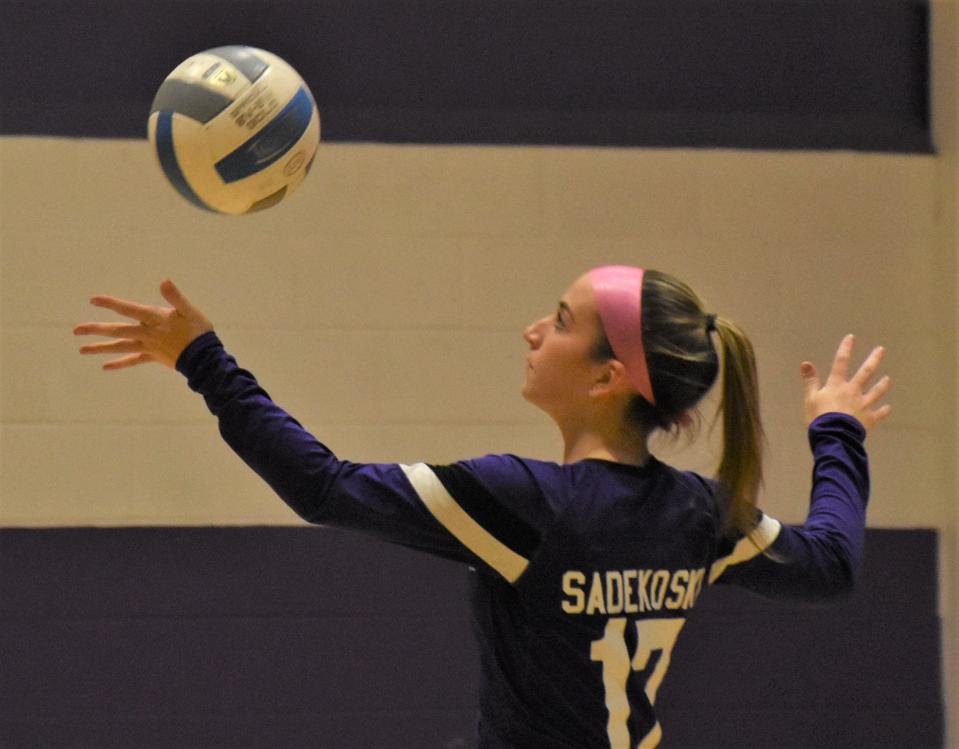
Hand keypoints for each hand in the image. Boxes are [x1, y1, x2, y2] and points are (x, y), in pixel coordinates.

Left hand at [74, 279, 212, 369]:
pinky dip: (119, 364)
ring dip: (101, 348)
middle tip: (76, 330)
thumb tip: (164, 281)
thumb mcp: (190, 311)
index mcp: (155, 319)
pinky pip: (133, 360)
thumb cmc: (199, 333)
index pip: (129, 309)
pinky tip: (105, 367)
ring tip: (82, 350)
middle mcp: (147, 334)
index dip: (112, 304)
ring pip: (121, 347)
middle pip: (118, 331)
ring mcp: (148, 346)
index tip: (93, 300)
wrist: (205, 359)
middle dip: (96, 330)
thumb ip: (176, 297)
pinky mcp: (152, 357)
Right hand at [800, 334, 891, 430]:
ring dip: (882, 385)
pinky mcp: (868, 419)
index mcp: (837, 385)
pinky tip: (888, 408)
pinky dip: (883, 411)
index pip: (841, 363)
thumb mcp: (810, 398)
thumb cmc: (819, 417)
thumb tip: (806, 363)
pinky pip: (878, 414)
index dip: (845, 350)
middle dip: (873, 360)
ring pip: (876, 392)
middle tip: (881, 349)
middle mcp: (853, 391)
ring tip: (888, 378)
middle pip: (866, 373)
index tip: (851, 338)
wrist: (833, 436)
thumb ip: (810, 381)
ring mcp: (863, 405)